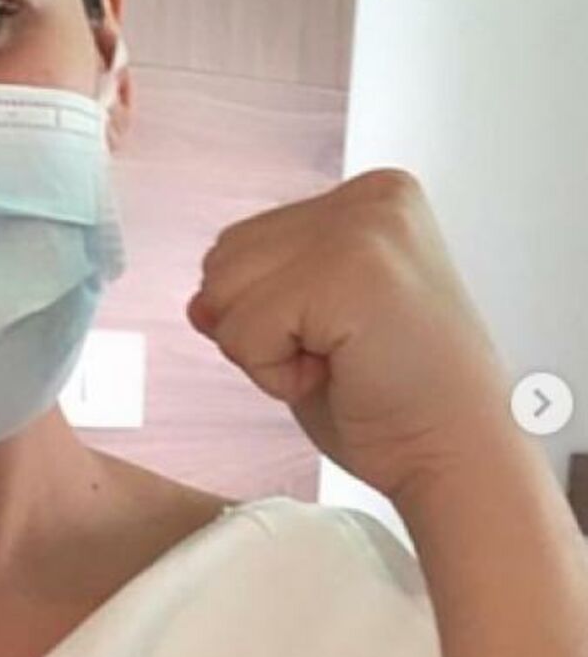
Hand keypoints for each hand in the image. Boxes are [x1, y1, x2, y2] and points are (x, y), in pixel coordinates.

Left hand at [187, 169, 514, 500]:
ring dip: (265, 351)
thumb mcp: (311, 331)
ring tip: (340, 363)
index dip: (266, 313)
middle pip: (223, 259)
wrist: (459, 460)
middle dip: (259, 327)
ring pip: (223, 293)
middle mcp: (371, 197)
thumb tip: (198, 303)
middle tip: (339, 357)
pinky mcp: (349, 272)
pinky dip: (273, 374)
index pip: (241, 243)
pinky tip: (339, 375)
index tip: (342, 340)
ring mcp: (363, 228)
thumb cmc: (395, 405)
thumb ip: (255, 298)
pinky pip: (242, 331)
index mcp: (371, 197)